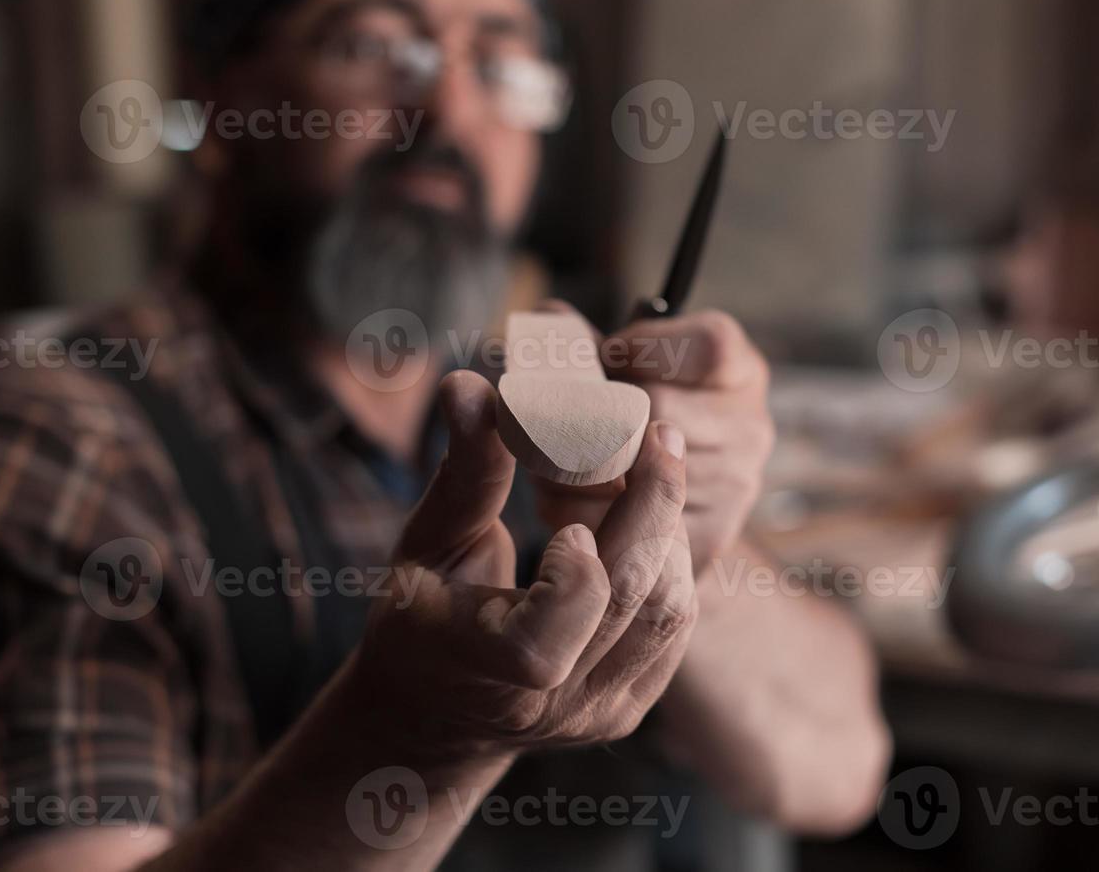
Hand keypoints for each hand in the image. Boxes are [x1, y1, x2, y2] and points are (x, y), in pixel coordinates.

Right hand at [356, 371, 696, 757]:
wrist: (438, 711)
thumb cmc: (422, 615)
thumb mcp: (427, 542)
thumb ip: (463, 471)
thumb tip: (469, 384)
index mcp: (477, 667)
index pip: (545, 642)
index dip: (573, 579)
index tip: (570, 523)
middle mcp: (547, 705)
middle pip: (630, 602)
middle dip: (654, 504)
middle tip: (658, 434)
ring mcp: (595, 715)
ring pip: (669, 611)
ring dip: (669, 533)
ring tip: (654, 474)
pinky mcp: (630, 710)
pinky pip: (676, 627)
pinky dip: (672, 566)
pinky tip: (653, 525)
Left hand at [536, 309, 774, 567]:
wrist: (688, 491)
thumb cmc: (655, 409)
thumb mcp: (638, 361)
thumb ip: (590, 339)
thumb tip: (546, 316)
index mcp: (742, 370)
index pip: (709, 346)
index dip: (646, 347)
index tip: (607, 355)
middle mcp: (751, 427)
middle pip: (662, 407)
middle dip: (602, 409)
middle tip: (561, 411)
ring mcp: (736, 484)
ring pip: (639, 469)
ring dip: (582, 466)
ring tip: (557, 456)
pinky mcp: (710, 534)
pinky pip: (633, 522)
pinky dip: (591, 511)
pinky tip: (575, 496)